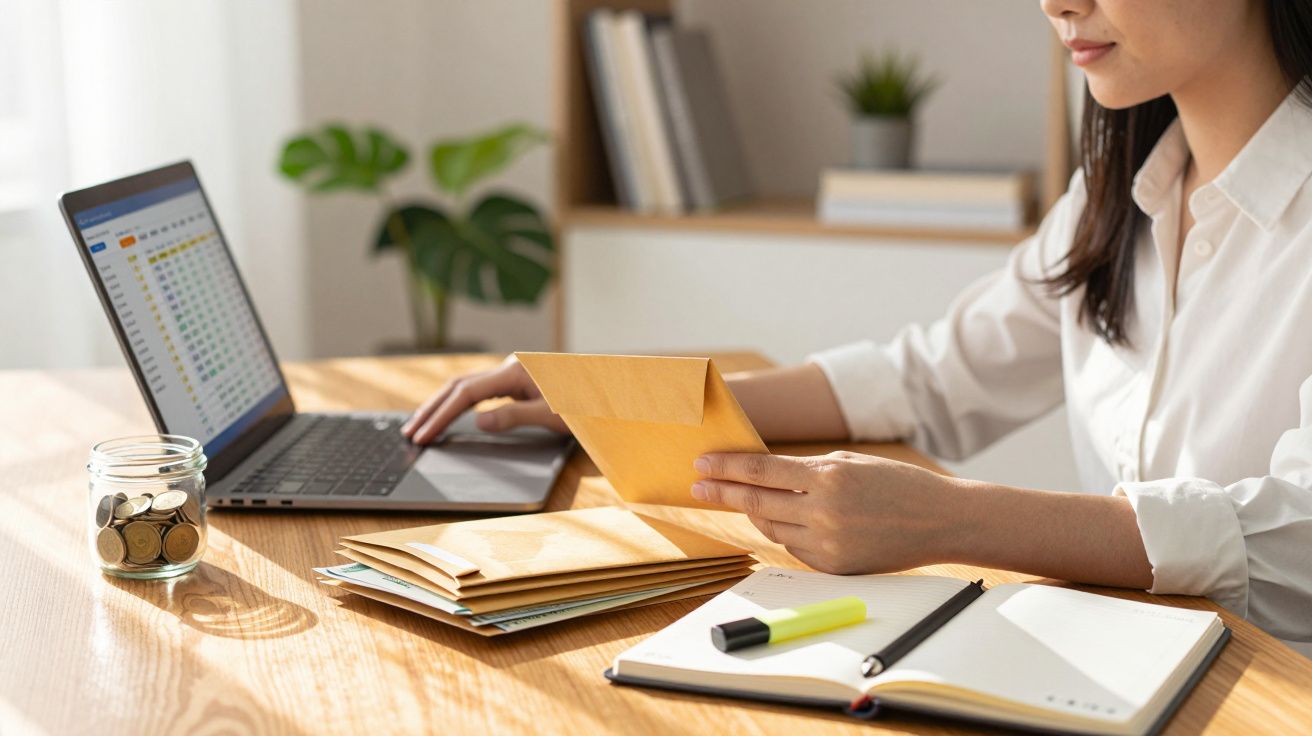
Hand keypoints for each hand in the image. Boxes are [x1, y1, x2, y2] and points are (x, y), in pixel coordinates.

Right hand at [401, 355, 568, 443]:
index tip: (424, 434)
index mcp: (514, 372)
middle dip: (433, 409)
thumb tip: (477, 421)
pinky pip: (479, 391)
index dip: (441, 415)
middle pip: (459, 386)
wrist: (608, 393)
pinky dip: (459, 404)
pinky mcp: (516, 381)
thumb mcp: (551, 415)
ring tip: (421, 425)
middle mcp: (509, 367)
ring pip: (466, 386)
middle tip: (410, 432)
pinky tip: (449, 415)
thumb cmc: (584, 403)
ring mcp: (512, 373)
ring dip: (443, 405)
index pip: (466, 394)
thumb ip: (513, 417)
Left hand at [691, 451, 959, 574]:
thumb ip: (806, 469)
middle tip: (698, 485)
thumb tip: (761, 474)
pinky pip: (794, 547)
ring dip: (754, 513)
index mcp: (828, 477)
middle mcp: (824, 511)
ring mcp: (828, 543)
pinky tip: (787, 521)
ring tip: (742, 500)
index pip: (760, 472)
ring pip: (772, 528)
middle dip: (722, 492)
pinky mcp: (833, 566)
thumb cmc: (896, 484)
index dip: (726, 468)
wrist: (940, 520)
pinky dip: (785, 532)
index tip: (702, 464)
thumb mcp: (850, 463)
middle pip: (756, 502)